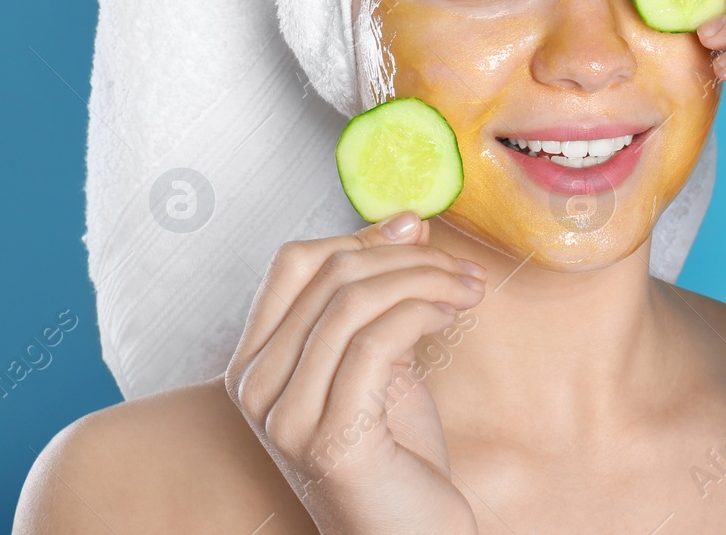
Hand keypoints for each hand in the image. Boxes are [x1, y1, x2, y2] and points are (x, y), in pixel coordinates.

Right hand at [224, 212, 486, 534]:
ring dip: (426, 281)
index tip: (417, 228)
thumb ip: (379, 299)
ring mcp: (286, 418)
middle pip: (330, 276)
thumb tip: (407, 222)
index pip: (293, 263)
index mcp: (257, 362)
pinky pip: (376, 344)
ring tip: (469, 291)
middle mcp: (256, 389)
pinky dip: (421, 313)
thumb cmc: (394, 453)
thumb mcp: (379, 361)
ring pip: (353, 303)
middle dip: (408, 257)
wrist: (407, 534)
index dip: (360, 236)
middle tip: (463, 269)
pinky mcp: (329, 441)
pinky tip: (452, 317)